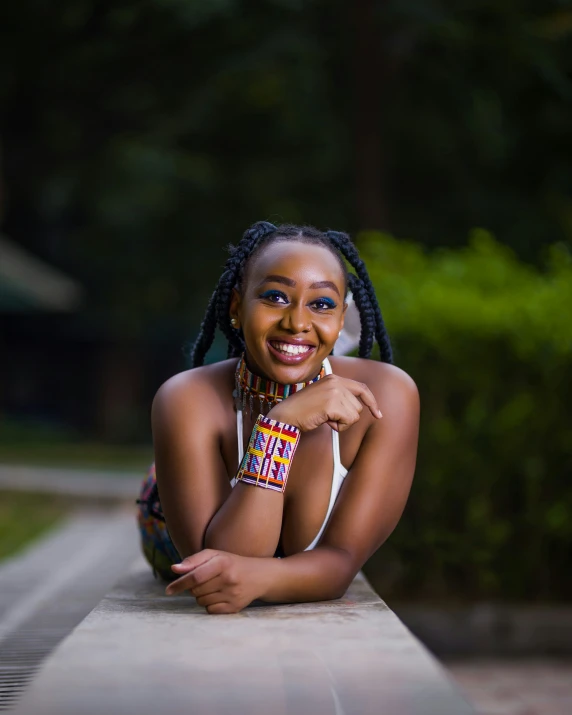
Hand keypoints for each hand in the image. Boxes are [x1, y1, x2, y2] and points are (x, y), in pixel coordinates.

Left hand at [165, 549, 264, 613]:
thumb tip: (174, 569)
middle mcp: (229, 579)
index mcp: (222, 562)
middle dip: (194, 587)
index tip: (168, 590)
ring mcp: (233, 595)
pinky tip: (220, 596)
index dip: (179, 583)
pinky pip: (210, 610)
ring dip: (201, 596)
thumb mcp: (215, 555)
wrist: (259, 576)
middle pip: (196, 590)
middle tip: (205, 580)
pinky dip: (210, 604)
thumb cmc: (231, 563)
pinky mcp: (235, 608)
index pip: (195, 577)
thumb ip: (194, 560)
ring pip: (201, 601)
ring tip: (215, 587)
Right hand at [267, 374, 381, 432]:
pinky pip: (349, 421)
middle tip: (329, 417)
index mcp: (334, 378)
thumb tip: (359, 409)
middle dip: (347, 417)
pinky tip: (325, 422)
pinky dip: (339, 427)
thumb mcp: (324, 398)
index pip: (361, 388)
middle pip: (358, 405)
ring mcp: (334, 392)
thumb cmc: (303, 411)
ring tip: (325, 418)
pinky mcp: (333, 403)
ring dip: (342, 422)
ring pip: (355, 414)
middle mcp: (336, 381)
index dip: (371, 402)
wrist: (286, 415)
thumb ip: (340, 398)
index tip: (378, 414)